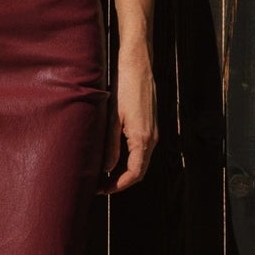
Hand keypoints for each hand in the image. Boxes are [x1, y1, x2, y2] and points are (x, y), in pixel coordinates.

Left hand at [102, 51, 157, 192]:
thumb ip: (111, 145)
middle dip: (121, 181)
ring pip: (141, 161)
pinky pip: (142, 149)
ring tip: (105, 174)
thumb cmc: (125, 88)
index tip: (103, 189)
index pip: (135, 173)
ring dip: (125, 171)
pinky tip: (115, 156)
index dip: (119, 185)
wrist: (138, 66)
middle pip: (140, 170)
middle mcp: (152, 138)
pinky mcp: (150, 125)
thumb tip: (107, 168)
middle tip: (101, 185)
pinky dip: (130, 159)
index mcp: (143, 138)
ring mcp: (153, 132)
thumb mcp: (113, 118)